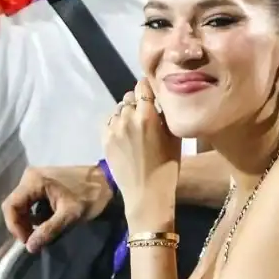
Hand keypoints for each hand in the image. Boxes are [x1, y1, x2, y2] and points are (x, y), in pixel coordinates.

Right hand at [2, 165, 115, 253]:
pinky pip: (31, 200)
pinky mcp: (44, 181)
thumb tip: (30, 247)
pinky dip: (35, 213)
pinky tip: (46, 222)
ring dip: (28, 220)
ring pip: (22, 203)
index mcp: (33, 180)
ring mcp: (37, 177)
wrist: (109, 181)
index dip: (15, 226)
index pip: (10, 206)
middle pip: (14, 204)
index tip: (28, 241)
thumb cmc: (91, 196)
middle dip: (21, 225)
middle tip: (34, 240)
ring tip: (41, 234)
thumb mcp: (70, 215)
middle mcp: (30, 176)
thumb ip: (49, 230)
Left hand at [102, 79, 180, 228]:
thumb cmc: (168, 166)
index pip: (143, 86)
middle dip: (138, 101)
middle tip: (147, 113)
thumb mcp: (174, 137)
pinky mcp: (104, 140)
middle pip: (129, 96)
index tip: (154, 93)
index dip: (149, 87)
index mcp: (147, 114)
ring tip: (135, 126)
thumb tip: (161, 101)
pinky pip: (109, 122)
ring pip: (118, 109)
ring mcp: (113, 129)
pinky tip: (125, 134)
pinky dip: (116, 123)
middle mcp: (127, 117)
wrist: (147, 193)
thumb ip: (165, 115)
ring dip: (127, 112)